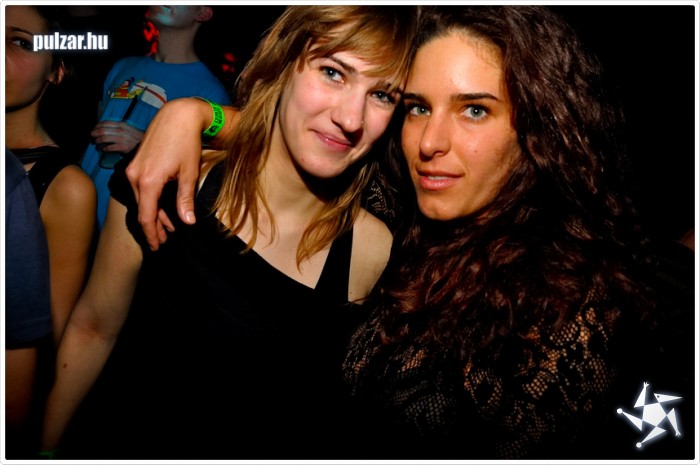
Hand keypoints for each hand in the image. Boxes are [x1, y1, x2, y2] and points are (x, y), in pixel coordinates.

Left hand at [91, 121, 143, 153]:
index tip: (94, 128)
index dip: (97, 126)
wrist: (146, 143)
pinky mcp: (123, 147)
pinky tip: (103, 149)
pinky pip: (109, 147)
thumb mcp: (128, 128)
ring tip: (96, 142)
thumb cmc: (136, 136)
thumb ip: (119, 127)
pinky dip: (104, 148)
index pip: (105, 123)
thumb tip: (107, 128)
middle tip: (92, 136)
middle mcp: (120, 131)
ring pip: (104, 139)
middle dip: (95, 133)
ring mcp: (121, 139)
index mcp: (121, 125)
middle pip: (103, 130)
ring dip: (98, 141)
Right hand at [125, 98, 209, 250]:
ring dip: (153, 215)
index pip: (146, 217)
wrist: (177, 116)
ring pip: (141, 200)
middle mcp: (134, 176)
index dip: (151, 234)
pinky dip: (151, 201)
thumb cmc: (186, 143)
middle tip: (164, 242)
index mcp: (148, 182)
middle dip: (153, 227)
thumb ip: (185, 200)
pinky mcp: (135, 164)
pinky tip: (161, 209)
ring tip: (167, 229)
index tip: (157, 247)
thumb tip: (188, 222)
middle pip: (142, 210)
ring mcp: (132, 169)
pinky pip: (140, 189)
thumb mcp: (189, 174)